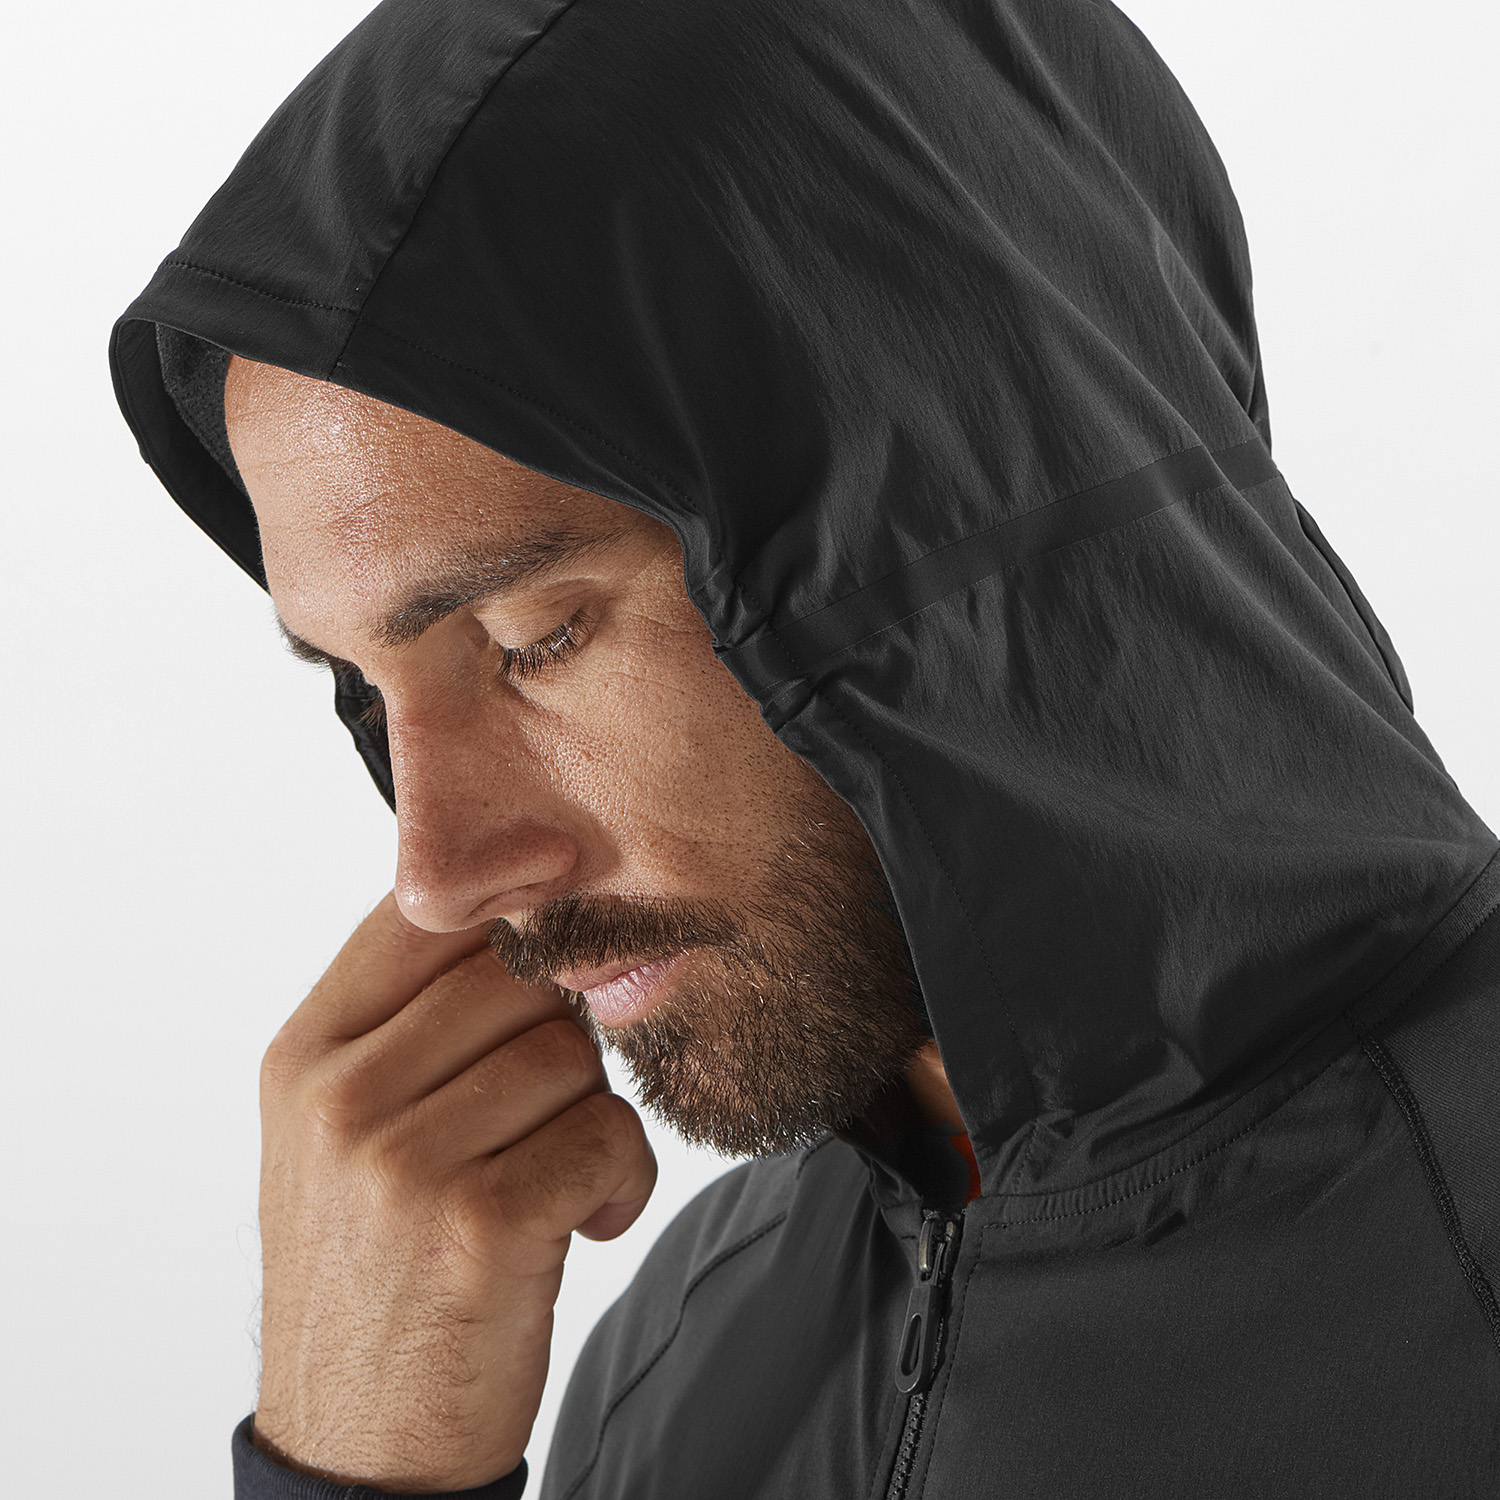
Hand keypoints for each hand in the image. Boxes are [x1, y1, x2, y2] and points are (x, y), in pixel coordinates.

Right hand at [251, 892, 656, 1491]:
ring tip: (564, 1175)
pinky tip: (588, 1221)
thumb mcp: (343, 1137)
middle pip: (517, 974)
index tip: (555, 959)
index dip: (511, 922)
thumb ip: (410, 1026)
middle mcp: (340, 1097)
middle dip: (563, 1031)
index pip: (423, 916)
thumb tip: (525, 915)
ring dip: (597, 1112)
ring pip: (571, 1051)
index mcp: (303, 1058)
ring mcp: (402, 1161)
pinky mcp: (478, 1225)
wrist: (360, 1448)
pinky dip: (624, 1178)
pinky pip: (606, 1134)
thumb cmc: (371, 1272)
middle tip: (556, 1106)